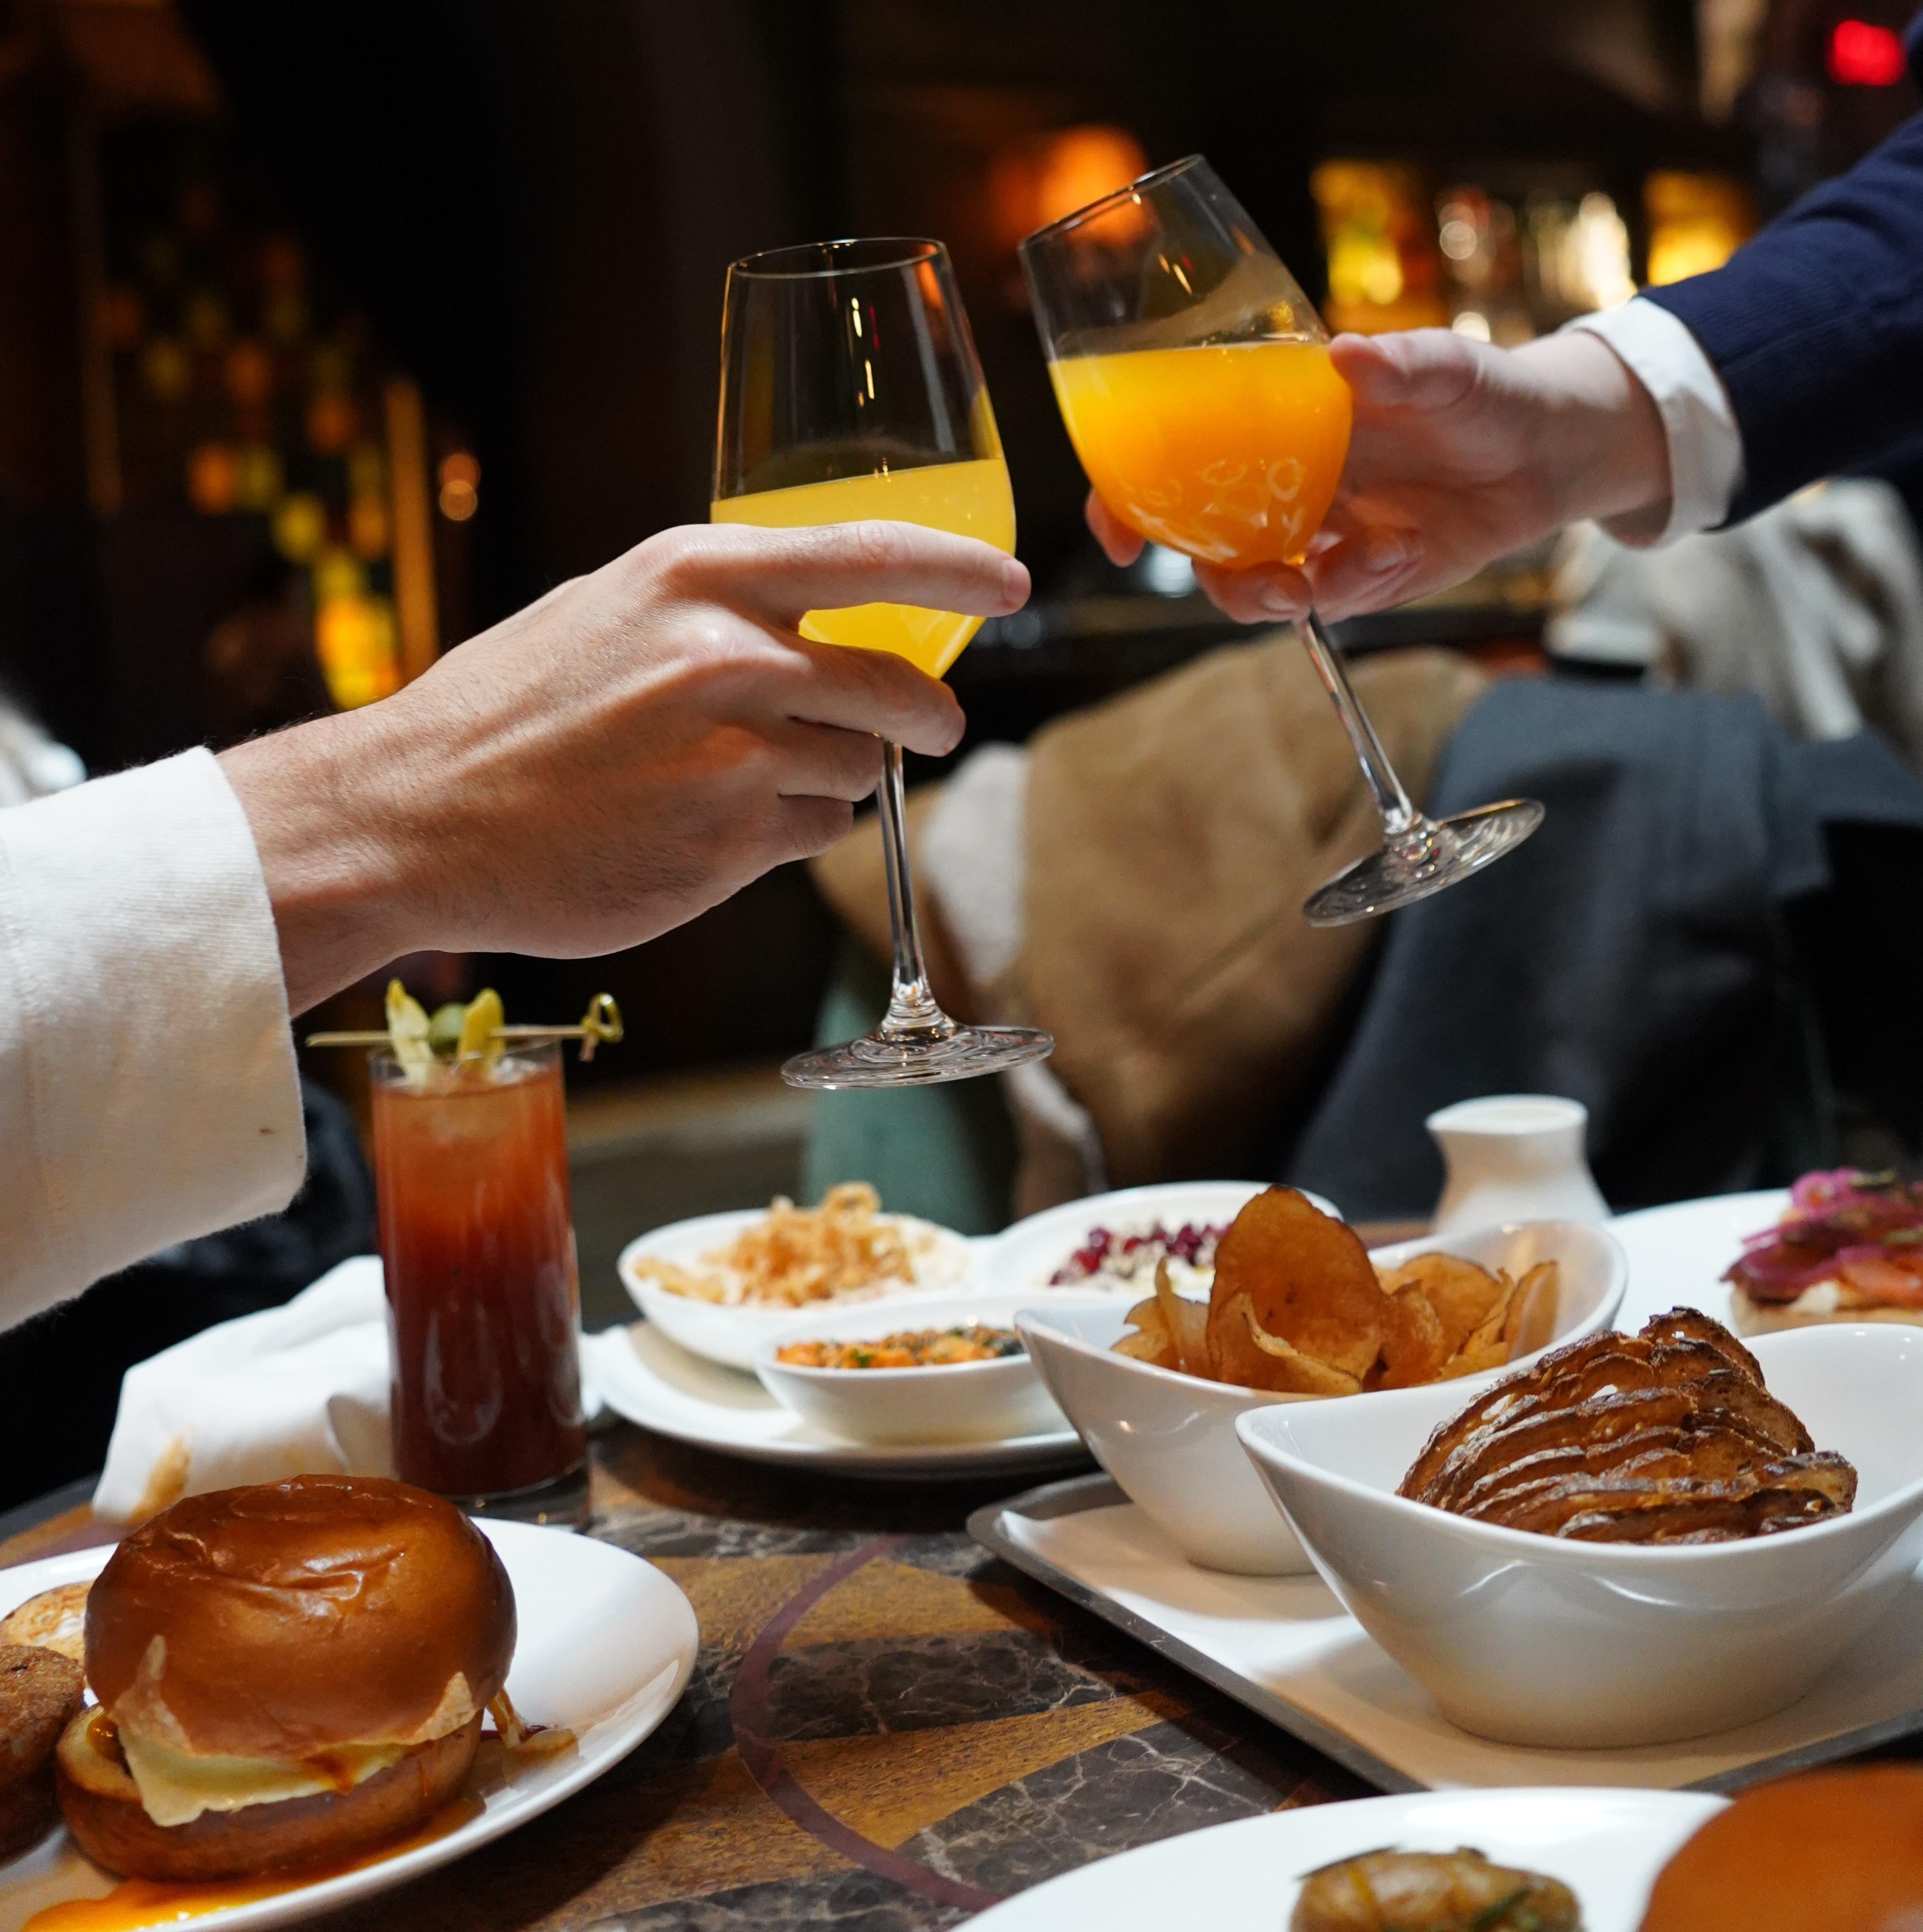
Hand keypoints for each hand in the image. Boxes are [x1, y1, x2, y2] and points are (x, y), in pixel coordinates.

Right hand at [221, 521, 1029, 1012]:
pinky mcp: (728, 847)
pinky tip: (712, 829)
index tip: (1011, 583)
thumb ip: (718, 607)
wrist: (417, 814)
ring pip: (857, 772)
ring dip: (831, 780)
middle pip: (896, 690)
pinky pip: (815, 836)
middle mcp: (728, 657)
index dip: (961, 570)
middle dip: (925, 718)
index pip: (873, 555)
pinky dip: (789, 833)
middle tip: (924, 729)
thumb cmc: (509, 709)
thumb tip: (816, 621)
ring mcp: (733, 758)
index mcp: (696, 575)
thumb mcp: (610, 609)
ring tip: (738, 784)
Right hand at [1084, 326, 1670, 624]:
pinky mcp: (1360, 576)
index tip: (1123, 534)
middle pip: (1203, 545)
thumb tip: (1346, 354)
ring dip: (1277, 596)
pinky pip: (1332, 598)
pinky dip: (1360, 585)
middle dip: (1220, 577)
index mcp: (1271, 425)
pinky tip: (1404, 553)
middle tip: (1272, 584)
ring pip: (1256, 586)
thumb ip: (1400, 362)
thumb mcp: (1447, 366)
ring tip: (1326, 585)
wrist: (1548, 450)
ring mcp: (1316, 535)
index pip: (1170, 464)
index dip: (1127, 501)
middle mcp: (1278, 484)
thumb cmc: (1483, 392)